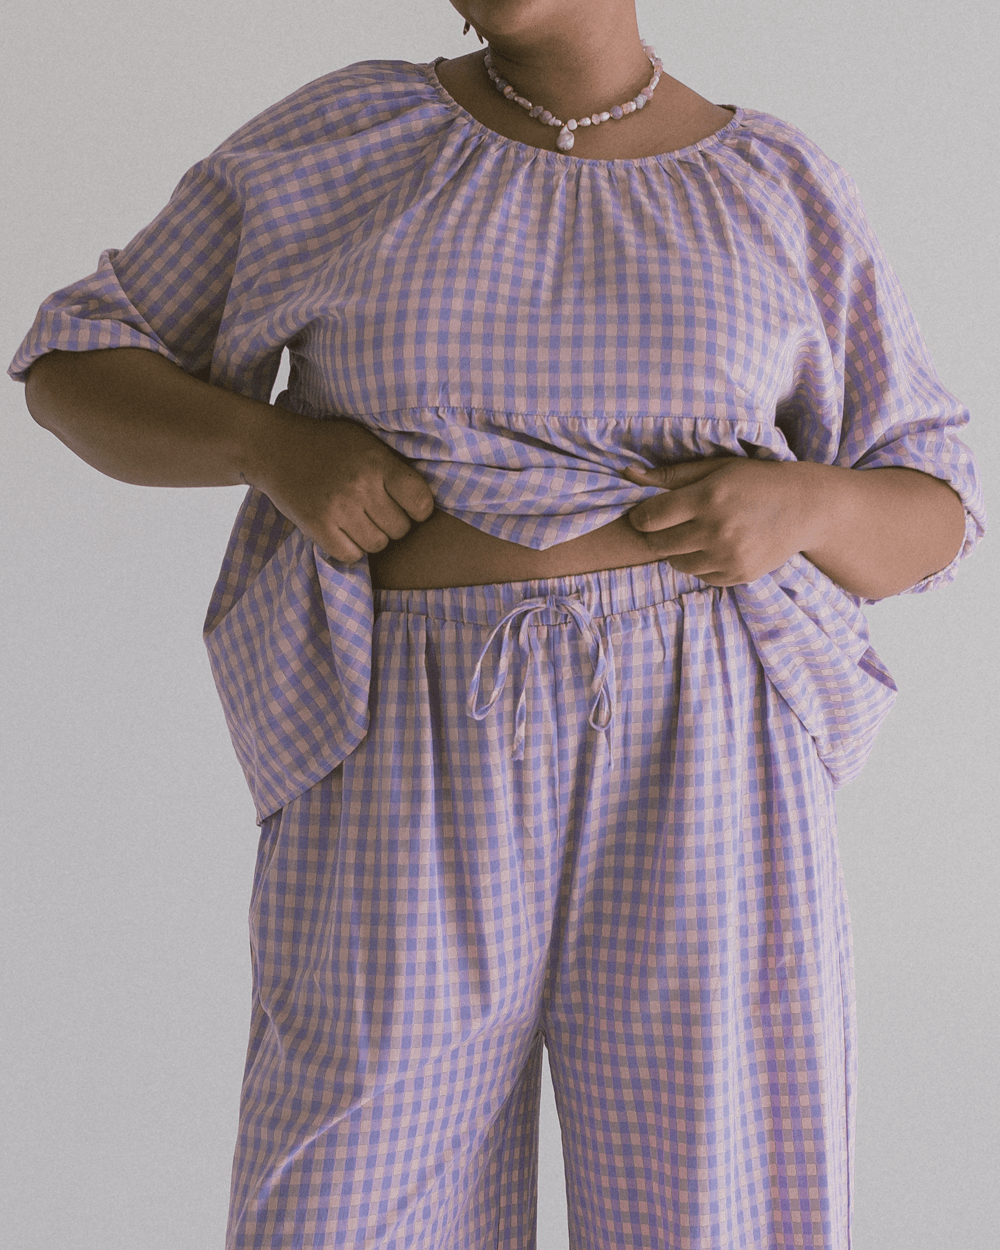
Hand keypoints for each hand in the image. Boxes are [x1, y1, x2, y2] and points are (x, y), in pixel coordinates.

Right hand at [241, 414, 435, 563]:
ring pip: (377, 545)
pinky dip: (349, 549)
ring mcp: (338, 508)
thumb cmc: (327, 445)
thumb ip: (393, 466)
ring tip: (357, 520)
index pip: (421, 502)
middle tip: (374, 511)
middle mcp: (360, 486)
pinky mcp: (317, 527)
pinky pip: (351, 556)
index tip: (408, 507)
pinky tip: (342, 532)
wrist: (273, 448)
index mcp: (378, 462)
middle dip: (392, 524)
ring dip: (371, 538)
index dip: (419, 510)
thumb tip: (426, 501)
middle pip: (400, 529)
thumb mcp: (365, 442)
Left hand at [621, 456, 816, 585]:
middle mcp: (716, 530)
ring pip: (677, 564)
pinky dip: (701, 564)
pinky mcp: (739, 574)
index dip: (641, 517)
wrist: (806, 506)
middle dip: (656, 535)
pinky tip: (715, 546)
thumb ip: (671, 474)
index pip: (649, 518)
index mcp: (707, 498)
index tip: (646, 514)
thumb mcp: (716, 468)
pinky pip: (701, 576)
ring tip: (695, 534)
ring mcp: (729, 556)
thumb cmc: (756, 480)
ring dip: (678, 551)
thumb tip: (628, 474)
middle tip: (669, 525)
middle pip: (659, 545)